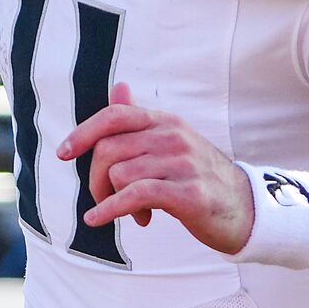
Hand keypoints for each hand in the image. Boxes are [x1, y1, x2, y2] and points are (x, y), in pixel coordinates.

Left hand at [57, 83, 253, 251]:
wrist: (245, 209)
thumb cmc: (200, 179)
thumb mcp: (171, 145)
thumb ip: (140, 122)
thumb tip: (119, 87)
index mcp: (166, 122)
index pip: (114, 116)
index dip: (83, 132)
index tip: (63, 153)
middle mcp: (173, 137)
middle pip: (108, 149)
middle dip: (95, 178)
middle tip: (103, 199)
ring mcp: (182, 164)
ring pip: (119, 173)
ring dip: (110, 199)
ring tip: (132, 213)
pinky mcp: (188, 193)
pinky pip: (135, 195)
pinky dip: (110, 209)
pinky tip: (98, 219)